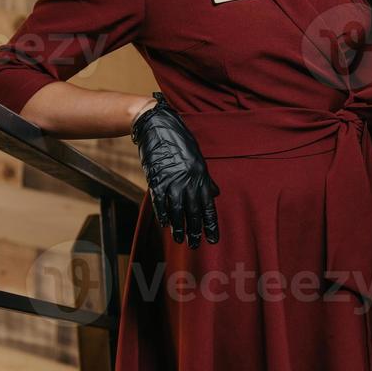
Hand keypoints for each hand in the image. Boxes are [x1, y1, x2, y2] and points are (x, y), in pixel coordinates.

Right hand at [131, 91, 220, 247]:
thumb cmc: (180, 140)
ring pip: (177, 210)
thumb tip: (215, 193)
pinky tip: (165, 225)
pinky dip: (163, 214)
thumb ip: (205, 178)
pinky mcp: (156, 179)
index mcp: (201, 175)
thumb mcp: (198, 157)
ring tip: (180, 240)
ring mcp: (172, 180)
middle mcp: (188, 180)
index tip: (213, 239)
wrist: (158, 126)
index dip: (211, 224)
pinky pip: (160, 201)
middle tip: (195, 245)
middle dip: (195, 230)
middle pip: (193, 212)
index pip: (208, 206)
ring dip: (178, 227)